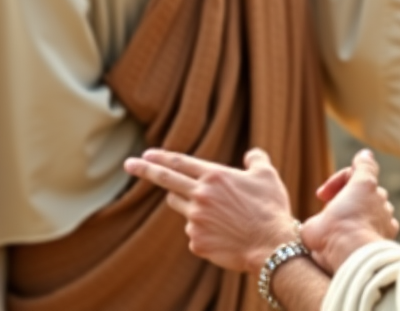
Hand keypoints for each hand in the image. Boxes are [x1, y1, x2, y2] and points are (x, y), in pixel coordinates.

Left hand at [124, 148, 294, 275]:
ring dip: (188, 202)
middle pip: (166, 180)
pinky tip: (225, 232)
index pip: (180, 162)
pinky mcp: (196, 242)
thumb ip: (255, 159)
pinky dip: (203, 228)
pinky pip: (193, 230)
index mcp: (215, 176)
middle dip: (144, 170)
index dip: (161, 157)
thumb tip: (250, 155)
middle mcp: (200, 196)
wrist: (271, 245)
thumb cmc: (270, 207)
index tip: (145, 154)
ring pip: (180, 206)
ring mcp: (195, 221)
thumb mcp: (266, 175)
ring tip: (216, 209)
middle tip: (128, 163)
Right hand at [301, 150, 398, 274]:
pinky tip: (357, 239)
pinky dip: (371, 229)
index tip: (321, 196)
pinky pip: (383, 224)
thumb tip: (359, 160)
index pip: (354, 169)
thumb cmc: (332, 232)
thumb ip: (330, 194)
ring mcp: (387, 214)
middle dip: (349, 198)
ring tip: (345, 229)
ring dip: (362, 214)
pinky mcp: (391, 233)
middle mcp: (379, 195)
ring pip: (375, 207)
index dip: (335, 181)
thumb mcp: (317, 217)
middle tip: (333, 213)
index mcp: (363, 183)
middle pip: (365, 188)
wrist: (351, 257)